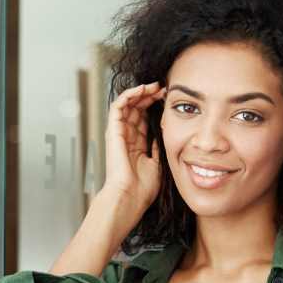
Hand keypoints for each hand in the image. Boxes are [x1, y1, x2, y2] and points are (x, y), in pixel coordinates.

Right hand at [100, 81, 164, 212]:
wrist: (130, 196)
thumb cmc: (142, 188)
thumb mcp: (157, 164)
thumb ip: (157, 148)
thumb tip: (164, 136)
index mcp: (136, 145)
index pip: (143, 119)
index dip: (154, 107)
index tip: (169, 100)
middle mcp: (126, 137)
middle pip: (136, 109)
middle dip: (149, 96)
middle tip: (163, 88)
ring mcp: (118, 133)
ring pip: (127, 105)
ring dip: (140, 93)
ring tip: (154, 86)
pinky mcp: (113, 131)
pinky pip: (118, 106)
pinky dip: (129, 95)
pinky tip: (142, 89)